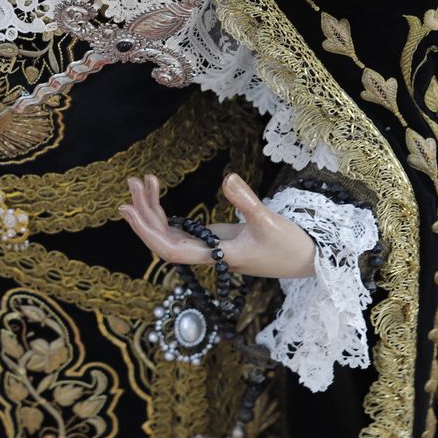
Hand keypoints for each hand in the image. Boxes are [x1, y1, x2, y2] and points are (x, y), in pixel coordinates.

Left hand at [119, 172, 315, 279]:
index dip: (148, 233)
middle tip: (132, 182)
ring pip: (170, 233)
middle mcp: (207, 255)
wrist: (308, 260)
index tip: (130, 210)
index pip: (172, 250)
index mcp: (217, 256)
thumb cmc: (291, 245)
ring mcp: (210, 248)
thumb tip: (227, 178)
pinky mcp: (216, 240)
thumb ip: (247, 200)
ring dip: (153, 210)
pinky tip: (154, 196)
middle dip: (145, 213)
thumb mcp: (270, 221)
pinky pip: (182, 230)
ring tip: (141, 181)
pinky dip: (166, 214)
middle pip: (164, 239)